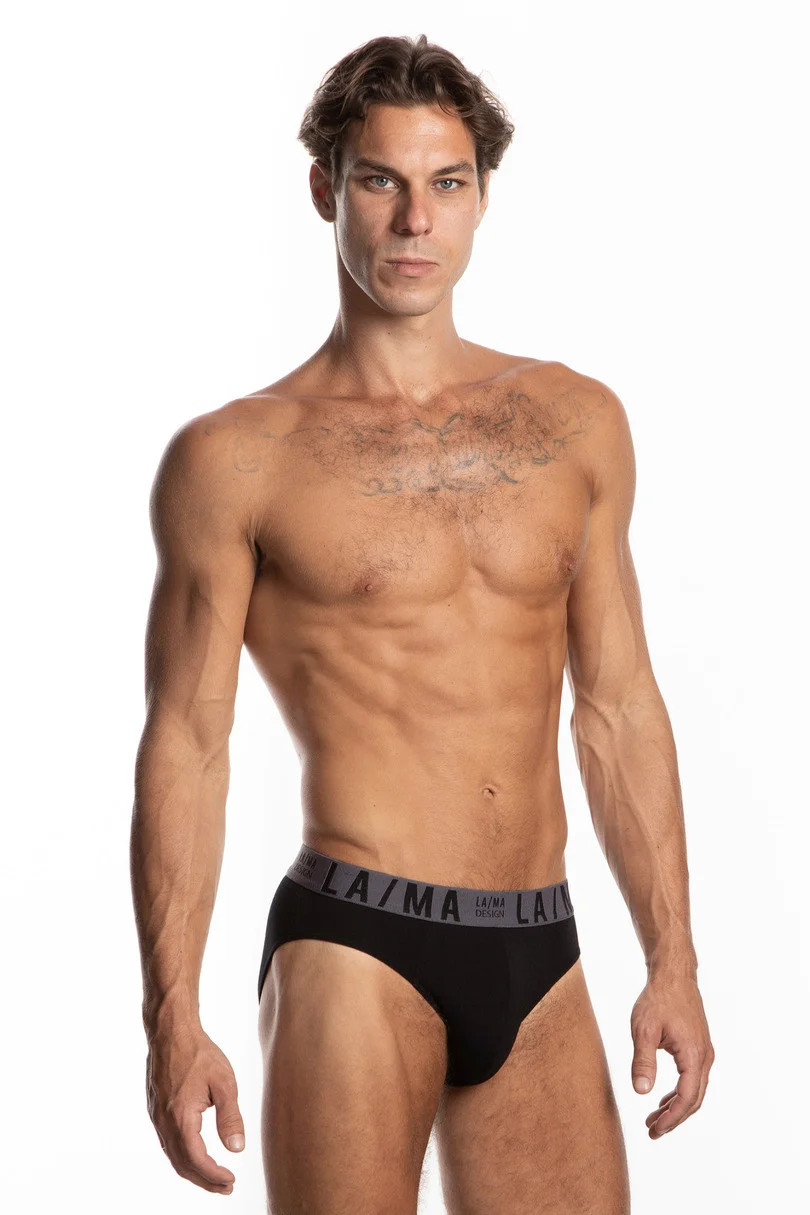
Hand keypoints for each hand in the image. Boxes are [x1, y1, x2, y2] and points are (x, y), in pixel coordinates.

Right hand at [146, 1024, 245, 1192]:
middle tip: (226, 1187)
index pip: (197, 1160)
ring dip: (193, 1171)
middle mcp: (164, 1122)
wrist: (171, 1031)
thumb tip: (237, 1149)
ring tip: (214, 1176)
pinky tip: (196, 1154)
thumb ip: (230, 1117)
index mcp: (181, 1118)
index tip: (231, 1180)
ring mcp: (157, 1117)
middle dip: (204, 1180)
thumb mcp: (224, 1082)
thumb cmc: (199, 1053)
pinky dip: (182, 1156)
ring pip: (173, 1156)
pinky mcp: (155, 1110)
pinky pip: (167, 1143)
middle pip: (183, 1165)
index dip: (214, 1176)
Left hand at [630, 970, 714, 1137]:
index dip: (671, 1118)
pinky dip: (679, 1092)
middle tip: (652, 1131)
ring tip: (653, 1118)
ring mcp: (704, 1051)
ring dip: (676, 1107)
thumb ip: (643, 1061)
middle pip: (694, 1099)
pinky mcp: (699, 1046)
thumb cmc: (658, 999)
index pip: (686, 1098)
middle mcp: (704, 1056)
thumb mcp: (643, 1030)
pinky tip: (663, 1098)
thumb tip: (641, 1092)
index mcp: (693, 1055)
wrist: (673, 976)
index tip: (654, 1130)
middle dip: (673, 1118)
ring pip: (694, 1090)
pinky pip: (693, 1078)